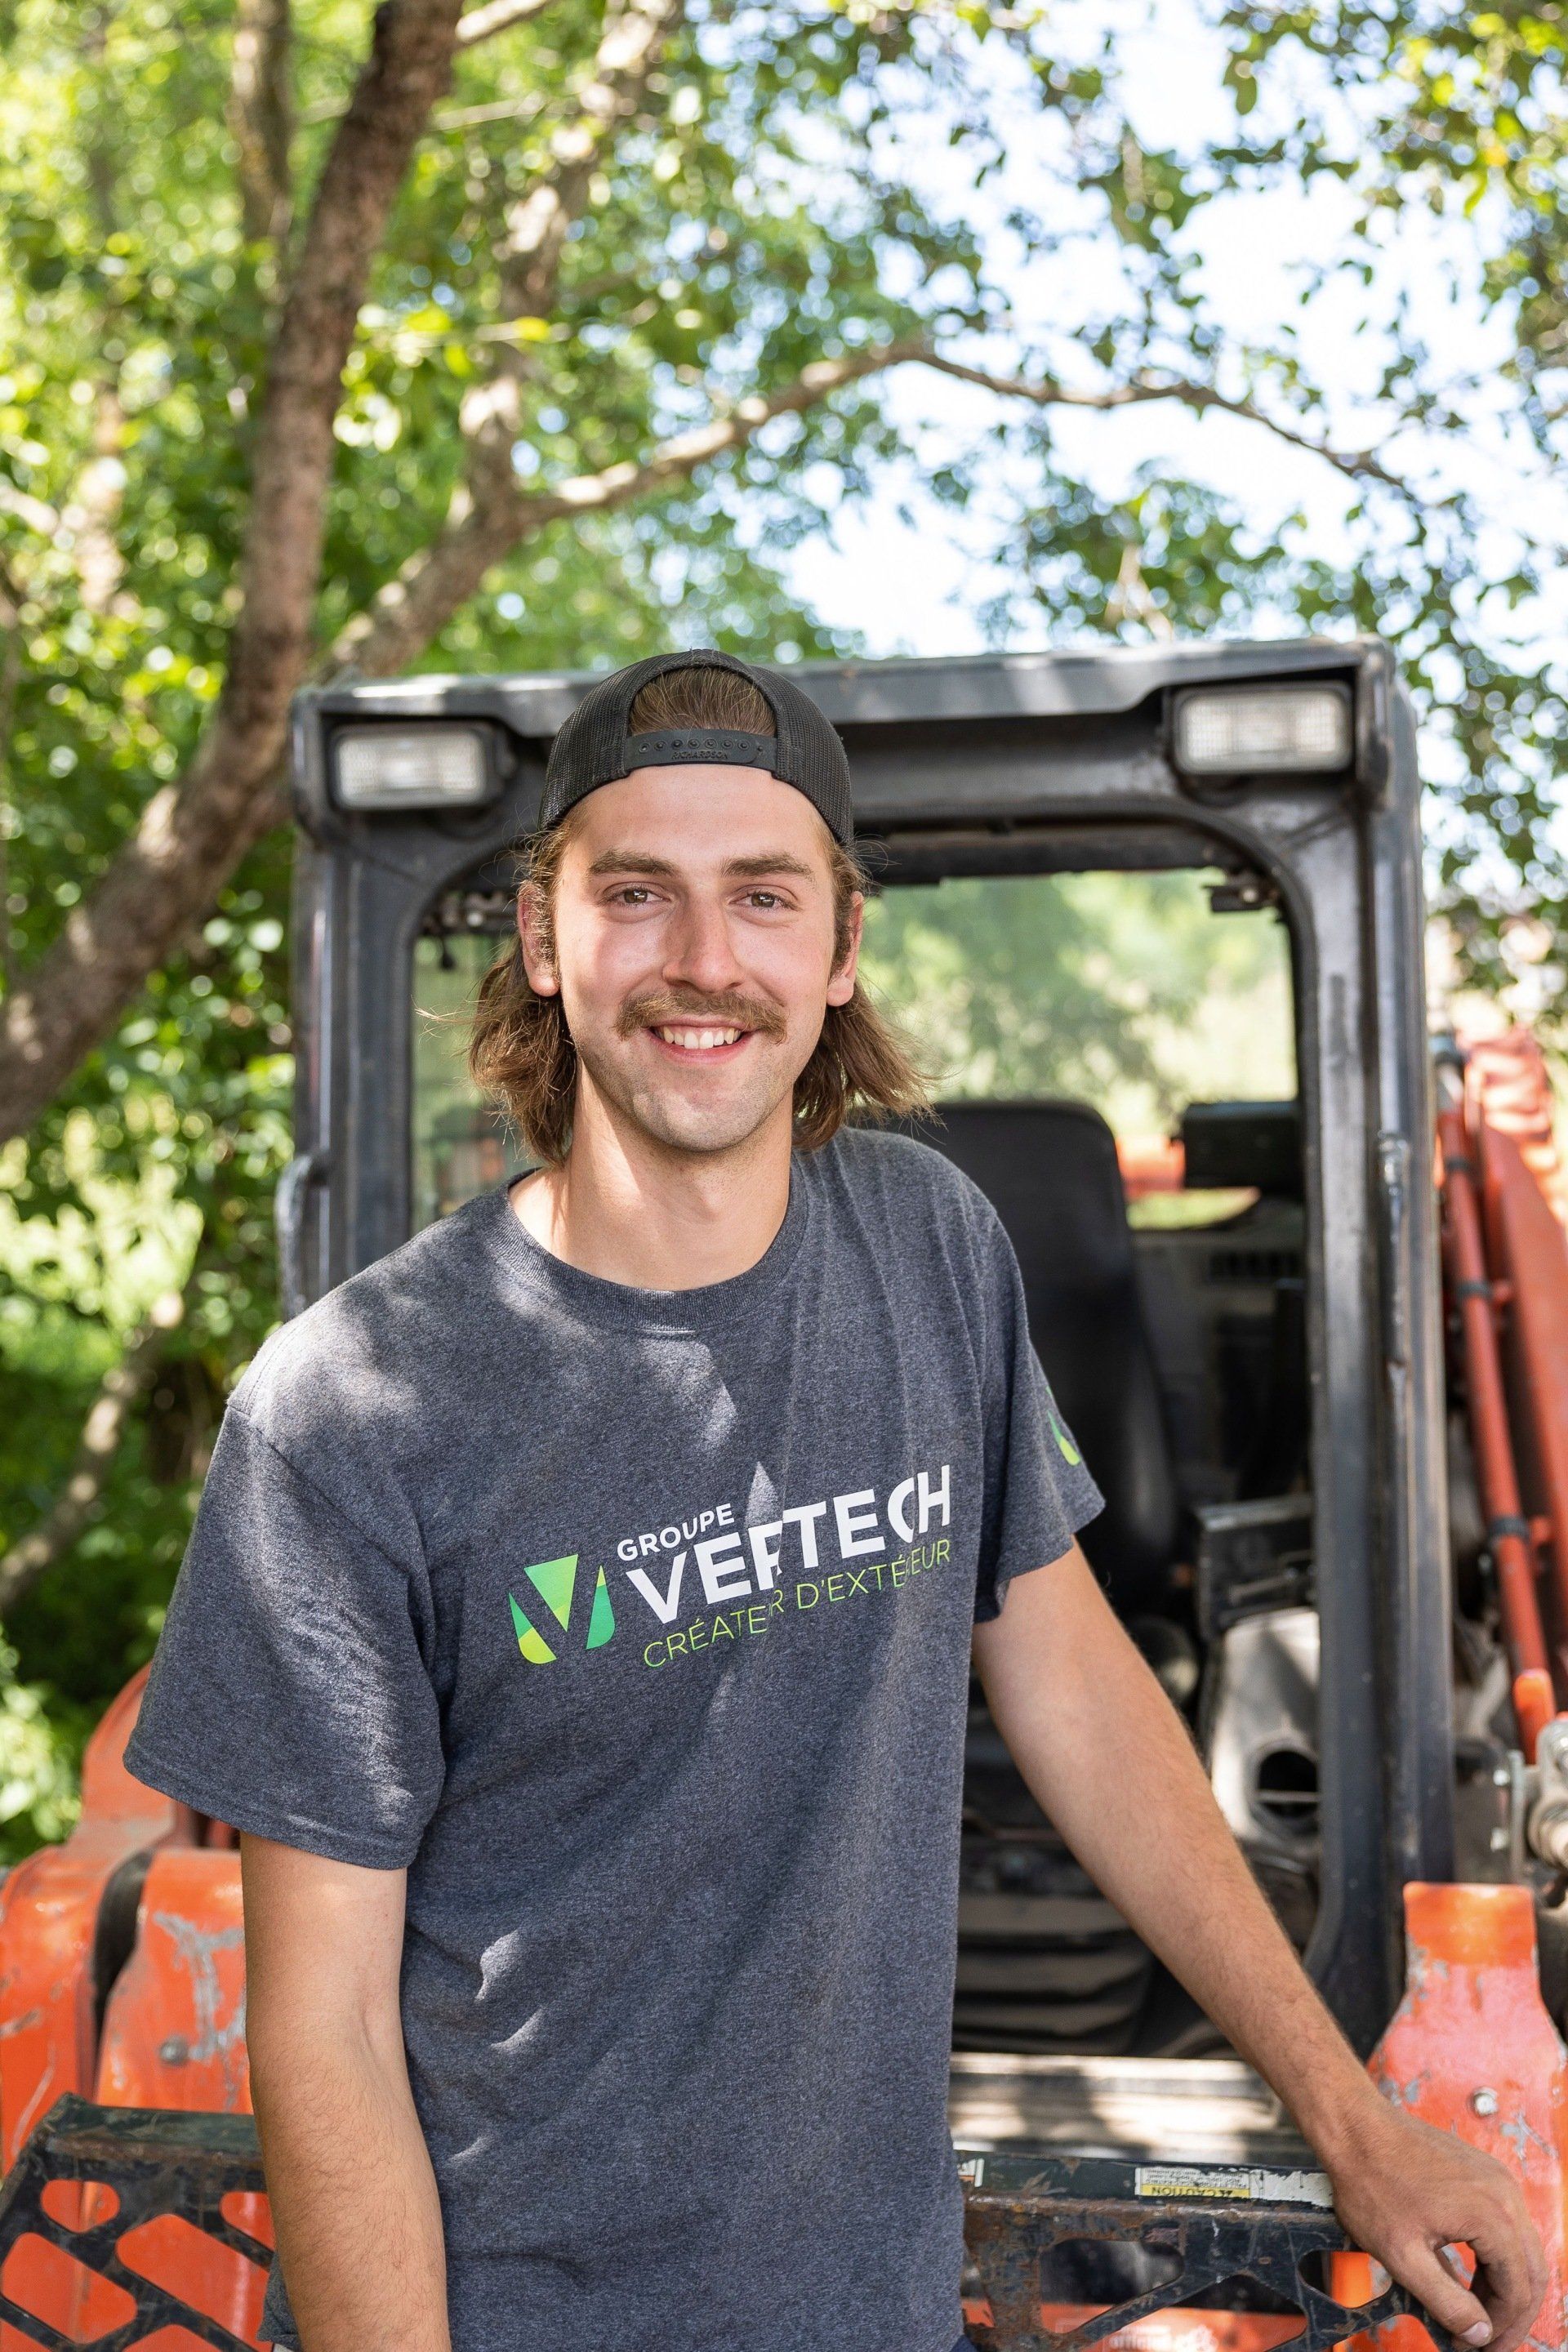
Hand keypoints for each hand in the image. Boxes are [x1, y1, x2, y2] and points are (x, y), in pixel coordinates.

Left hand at [1324, 2103, 1549, 2351]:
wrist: (1354, 2127)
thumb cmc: (1371, 2183)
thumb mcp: (1402, 2254)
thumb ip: (1446, 2300)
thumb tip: (1480, 2334)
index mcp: (1491, 2214)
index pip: (1518, 2289)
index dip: (1501, 2329)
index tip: (1476, 2349)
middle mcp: (1505, 2193)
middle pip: (1530, 2272)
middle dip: (1511, 2315)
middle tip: (1485, 2344)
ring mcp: (1497, 2180)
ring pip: (1521, 2251)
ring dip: (1505, 2289)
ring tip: (1476, 2318)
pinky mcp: (1484, 2175)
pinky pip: (1506, 2227)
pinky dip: (1496, 2261)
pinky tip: (1472, 2282)